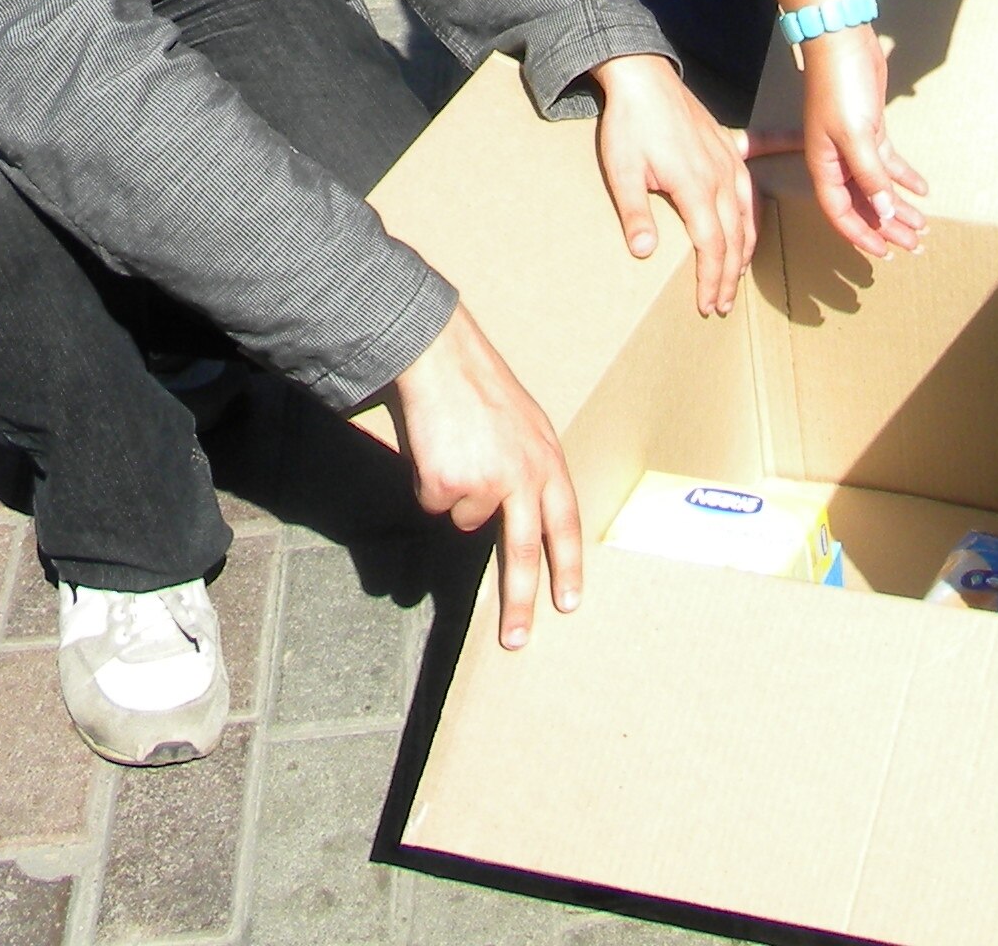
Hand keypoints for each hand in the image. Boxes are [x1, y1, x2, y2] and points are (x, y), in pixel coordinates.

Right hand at [387, 308, 582, 647]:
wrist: (443, 357)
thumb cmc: (481, 389)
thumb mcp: (524, 426)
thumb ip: (531, 470)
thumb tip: (525, 517)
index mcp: (548, 460)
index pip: (564, 524)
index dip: (566, 566)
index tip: (568, 603)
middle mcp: (524, 475)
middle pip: (521, 551)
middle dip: (518, 601)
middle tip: (515, 641)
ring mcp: (486, 482)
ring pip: (464, 520)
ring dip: (454, 495)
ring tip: (454, 450)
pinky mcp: (447, 484)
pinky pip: (434, 503)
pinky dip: (428, 482)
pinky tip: (434, 449)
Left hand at [591, 51, 754, 315]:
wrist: (642, 77)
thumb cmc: (630, 124)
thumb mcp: (622, 171)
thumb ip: (636, 213)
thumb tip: (643, 253)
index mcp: (696, 186)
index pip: (712, 245)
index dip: (711, 279)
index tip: (707, 304)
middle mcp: (721, 176)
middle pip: (734, 237)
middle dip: (729, 275)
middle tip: (720, 304)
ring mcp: (729, 160)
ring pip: (748, 214)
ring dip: (745, 249)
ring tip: (738, 274)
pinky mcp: (729, 146)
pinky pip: (757, 175)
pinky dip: (762, 200)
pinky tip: (774, 192)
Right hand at [773, 23, 925, 259]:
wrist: (842, 42)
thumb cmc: (840, 87)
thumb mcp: (856, 134)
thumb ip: (870, 174)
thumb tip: (883, 212)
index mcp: (824, 165)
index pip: (841, 212)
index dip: (862, 235)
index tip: (885, 253)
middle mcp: (837, 160)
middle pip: (864, 204)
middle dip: (887, 227)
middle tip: (913, 246)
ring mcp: (855, 145)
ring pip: (878, 186)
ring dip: (898, 206)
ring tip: (921, 226)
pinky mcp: (871, 129)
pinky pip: (887, 162)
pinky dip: (904, 177)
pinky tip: (922, 190)